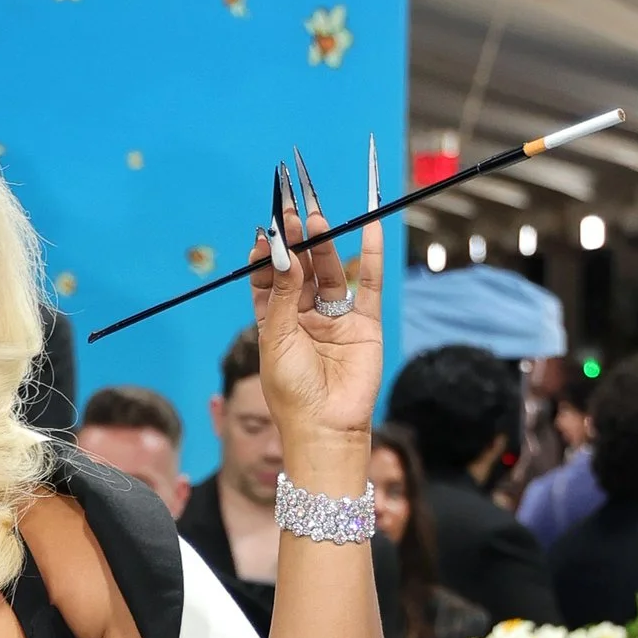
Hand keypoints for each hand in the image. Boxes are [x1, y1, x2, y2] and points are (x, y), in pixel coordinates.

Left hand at [244, 167, 383, 455]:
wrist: (325, 428)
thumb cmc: (292, 392)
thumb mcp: (277, 337)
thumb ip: (282, 293)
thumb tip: (285, 251)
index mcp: (275, 323)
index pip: (269, 278)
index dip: (268, 254)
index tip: (267, 229)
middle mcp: (305, 317)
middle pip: (301, 268)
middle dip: (296, 239)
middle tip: (291, 208)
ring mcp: (335, 318)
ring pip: (329, 271)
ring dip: (323, 244)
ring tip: (315, 218)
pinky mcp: (365, 324)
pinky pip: (368, 282)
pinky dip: (370, 254)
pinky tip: (369, 225)